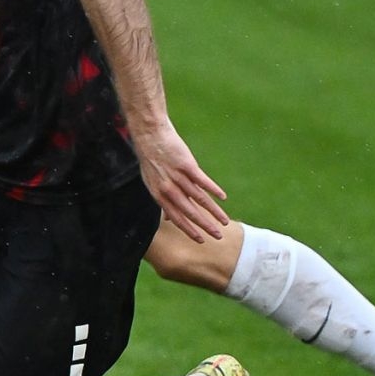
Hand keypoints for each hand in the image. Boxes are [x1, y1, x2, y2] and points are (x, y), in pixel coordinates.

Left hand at [135, 121, 228, 243]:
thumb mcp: (151, 183)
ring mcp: (178, 177)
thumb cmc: (151, 160)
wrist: (150, 136)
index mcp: (159, 195)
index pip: (176, 218)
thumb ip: (163, 201)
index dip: (189, 230)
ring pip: (199, 199)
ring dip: (213, 211)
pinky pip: (202, 181)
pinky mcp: (187, 165)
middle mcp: (169, 189)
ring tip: (224, 221)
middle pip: (190, 212)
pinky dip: (213, 189)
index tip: (201, 240)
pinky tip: (223, 197)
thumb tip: (168, 219)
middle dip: (205, 226)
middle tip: (218, 237)